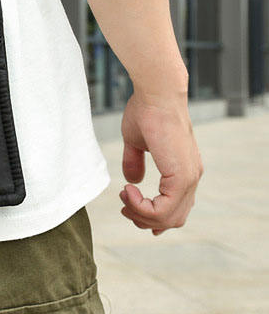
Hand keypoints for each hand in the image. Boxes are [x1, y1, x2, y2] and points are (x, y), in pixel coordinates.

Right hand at [118, 86, 203, 234]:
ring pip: (168, 218)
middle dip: (143, 218)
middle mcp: (191, 177)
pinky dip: (142, 207)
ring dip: (140, 214)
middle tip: (123, 206)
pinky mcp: (181, 177)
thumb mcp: (136, 141)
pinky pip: (163, 209)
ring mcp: (188, 178)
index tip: (129, 205)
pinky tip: (128, 191)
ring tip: (124, 196)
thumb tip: (133, 181)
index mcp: (184, 170)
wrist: (156, 94)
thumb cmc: (146, 110)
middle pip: (172, 219)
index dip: (153, 216)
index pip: (176, 208)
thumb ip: (135, 161)